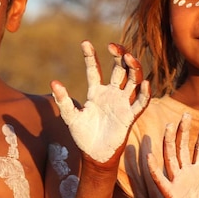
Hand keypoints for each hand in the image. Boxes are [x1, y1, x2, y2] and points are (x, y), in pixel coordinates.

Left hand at [51, 40, 150, 164]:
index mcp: (96, 92)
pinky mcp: (129, 116)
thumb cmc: (82, 135)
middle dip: (118, 56)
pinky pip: (140, 103)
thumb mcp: (70, 116)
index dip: (90, 56)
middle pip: (119, 69)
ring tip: (128, 57)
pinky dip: (145, 93)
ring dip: (133, 68)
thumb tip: (54, 82)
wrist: (94, 154)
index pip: (94, 69)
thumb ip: (63, 100)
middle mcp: (111, 94)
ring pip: (132, 80)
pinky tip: (144, 83)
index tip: (85, 42)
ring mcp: (122, 103)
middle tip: (113, 46)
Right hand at [149, 114, 198, 197]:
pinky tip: (150, 156)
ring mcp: (177, 182)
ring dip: (170, 142)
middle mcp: (186, 173)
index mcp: (198, 172)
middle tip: (185, 115)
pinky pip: (161, 180)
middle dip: (185, 131)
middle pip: (183, 148)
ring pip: (171, 158)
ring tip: (170, 126)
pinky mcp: (171, 194)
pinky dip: (154, 169)